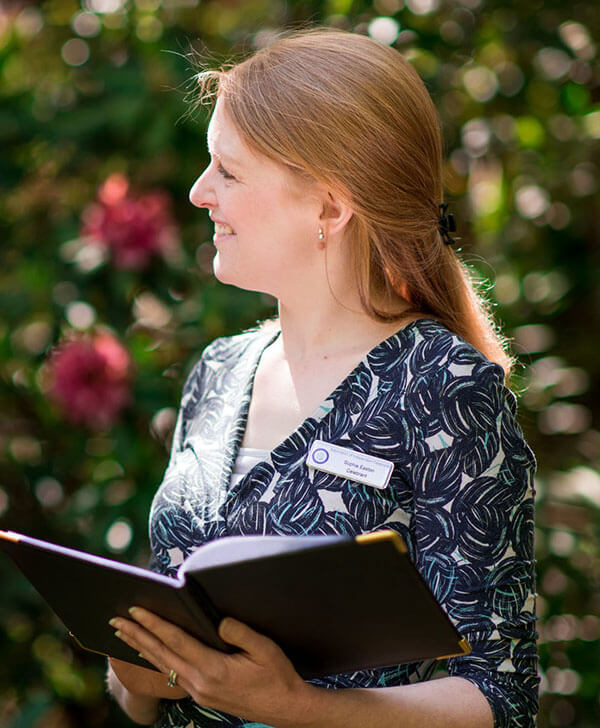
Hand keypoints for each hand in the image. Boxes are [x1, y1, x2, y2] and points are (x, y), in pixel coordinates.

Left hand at [109, 607, 315, 725]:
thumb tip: (217, 620)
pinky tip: (148, 652)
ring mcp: (199, 691)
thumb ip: (239, 632)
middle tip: (115, 619)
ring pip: (163, 664)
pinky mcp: (202, 694)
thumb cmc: (277, 676)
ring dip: (141, 646)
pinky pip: (172, 672)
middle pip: (161, 653)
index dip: (154, 623)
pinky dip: (156, 659)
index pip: (176, 641)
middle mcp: (200, 682)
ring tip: (123, 632)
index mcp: (213, 669)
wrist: (285, 709)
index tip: (135, 610)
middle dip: (137, 634)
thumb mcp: (265, 649)